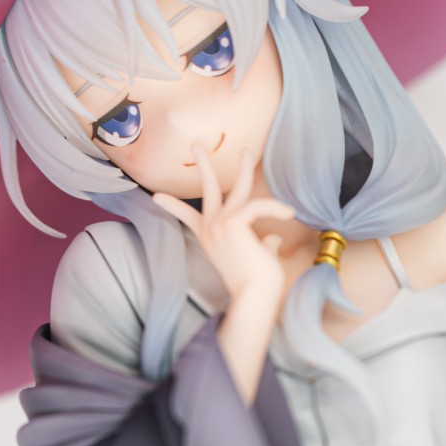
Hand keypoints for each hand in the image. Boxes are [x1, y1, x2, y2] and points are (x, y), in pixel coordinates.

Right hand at [153, 146, 293, 305]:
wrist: (254, 298)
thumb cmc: (257, 284)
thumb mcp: (255, 259)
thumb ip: (261, 244)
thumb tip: (272, 237)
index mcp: (210, 238)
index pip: (188, 218)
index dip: (172, 206)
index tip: (156, 197)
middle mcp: (211, 228)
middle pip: (208, 190)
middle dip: (203, 166)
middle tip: (196, 147)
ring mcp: (220, 224)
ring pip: (235, 187)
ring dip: (242, 168)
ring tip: (244, 152)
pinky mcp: (233, 223)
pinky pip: (257, 204)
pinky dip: (275, 207)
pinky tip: (289, 212)